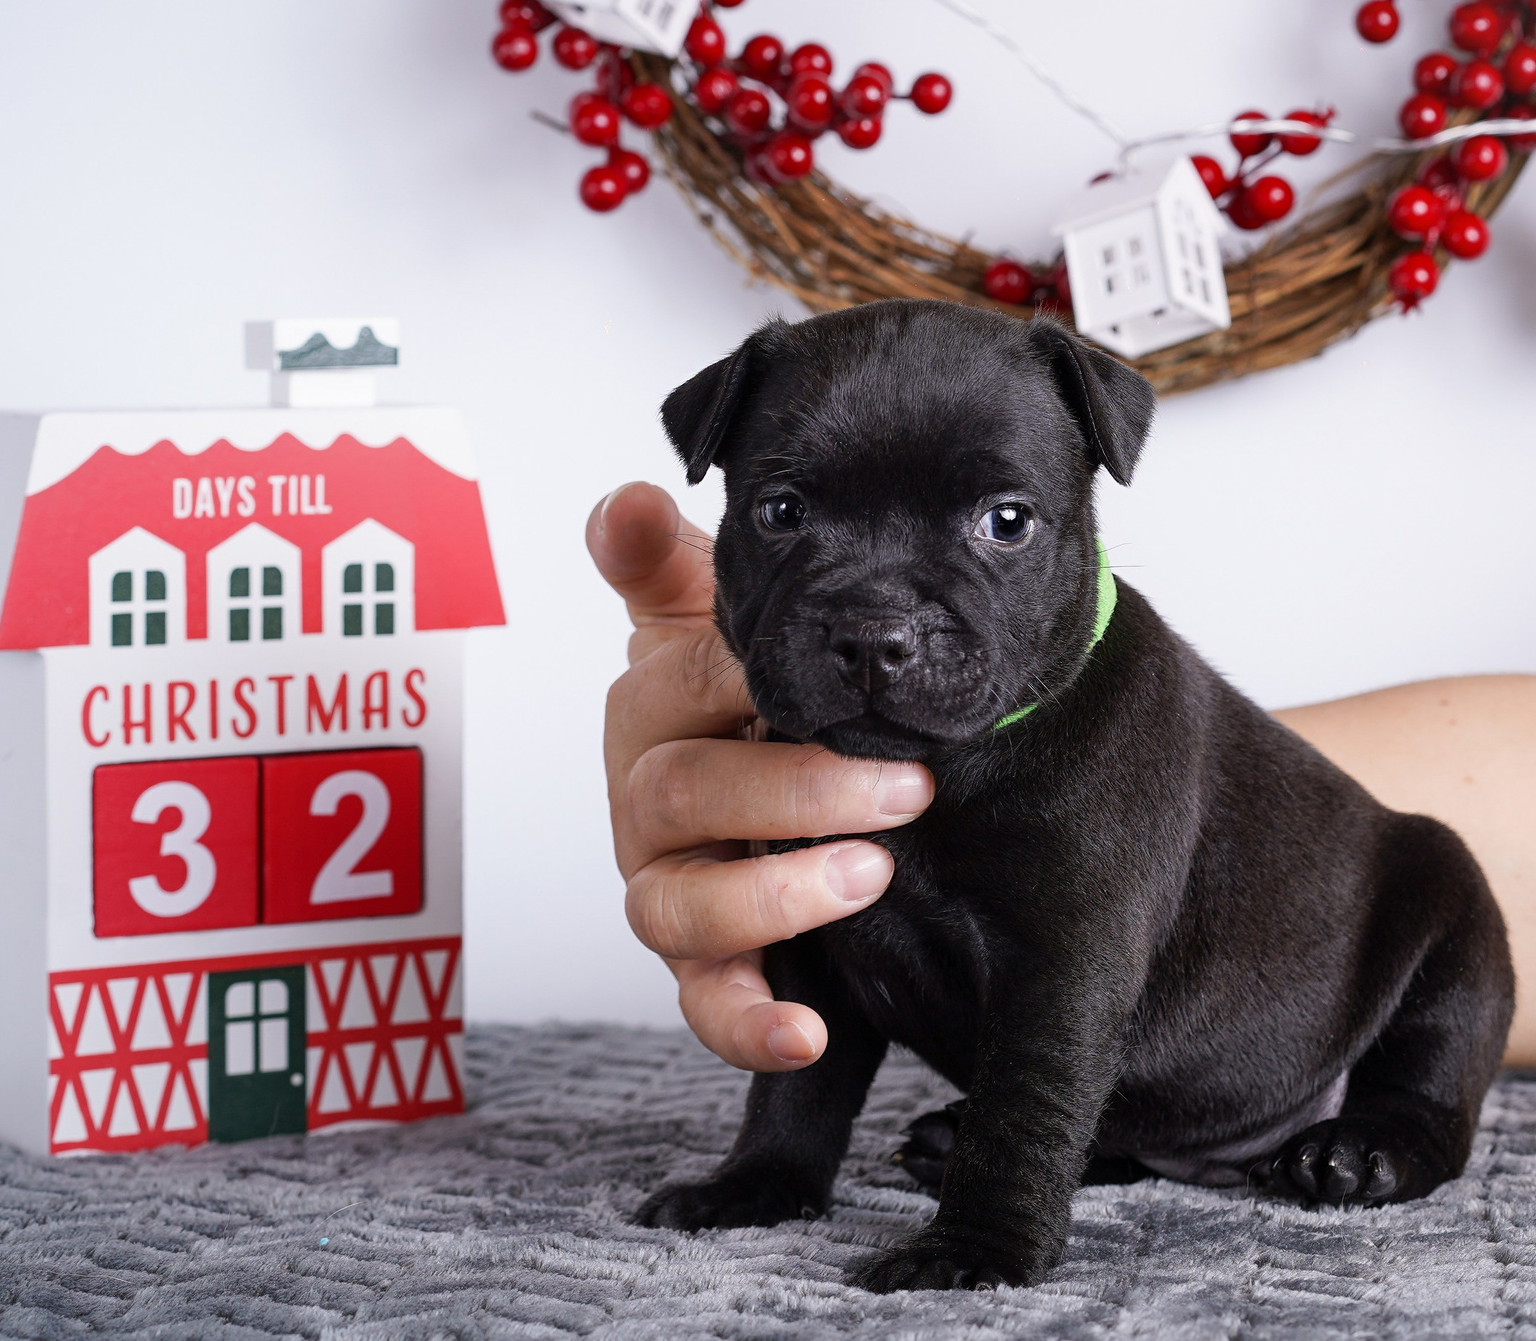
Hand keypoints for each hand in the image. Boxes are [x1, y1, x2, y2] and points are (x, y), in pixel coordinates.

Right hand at [590, 481, 932, 1070]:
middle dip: (802, 792)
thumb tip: (626, 502)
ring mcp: (664, 887)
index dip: (746, 680)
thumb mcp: (714, 617)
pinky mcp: (699, 967)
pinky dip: (750, 1026)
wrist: (780, 787)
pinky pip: (708, 1007)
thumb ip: (667, 562)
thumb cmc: (744, 699)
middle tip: (909, 787)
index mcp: (649, 708)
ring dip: (781, 895)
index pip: (684, 684)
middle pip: (688, 797)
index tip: (834, 675)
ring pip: (684, 907)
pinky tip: (810, 1033)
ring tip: (873, 874)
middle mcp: (643, 802)